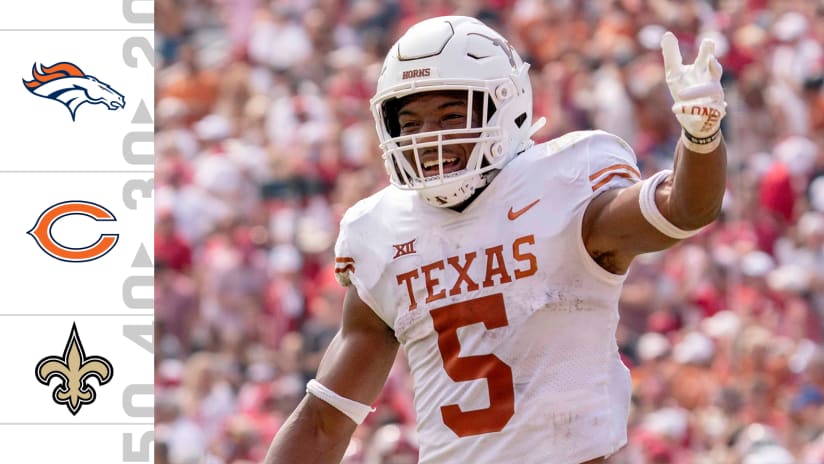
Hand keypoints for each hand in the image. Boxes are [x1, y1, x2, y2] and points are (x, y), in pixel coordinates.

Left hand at [661, 31, 725, 152]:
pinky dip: (690, 109)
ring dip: (697, 91)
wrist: (692, 121)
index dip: (708, 50)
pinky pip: (705, 110)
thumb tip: (667, 34)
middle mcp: (712, 82)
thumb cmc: (685, 93)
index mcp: (703, 70)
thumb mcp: (674, 74)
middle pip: (717, 71)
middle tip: (711, 60)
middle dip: (714, 66)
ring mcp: (715, 97)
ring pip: (713, 91)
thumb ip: (672, 56)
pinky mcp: (714, 113)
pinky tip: (676, 108)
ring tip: (680, 93)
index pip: (706, 57)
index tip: (708, 41)